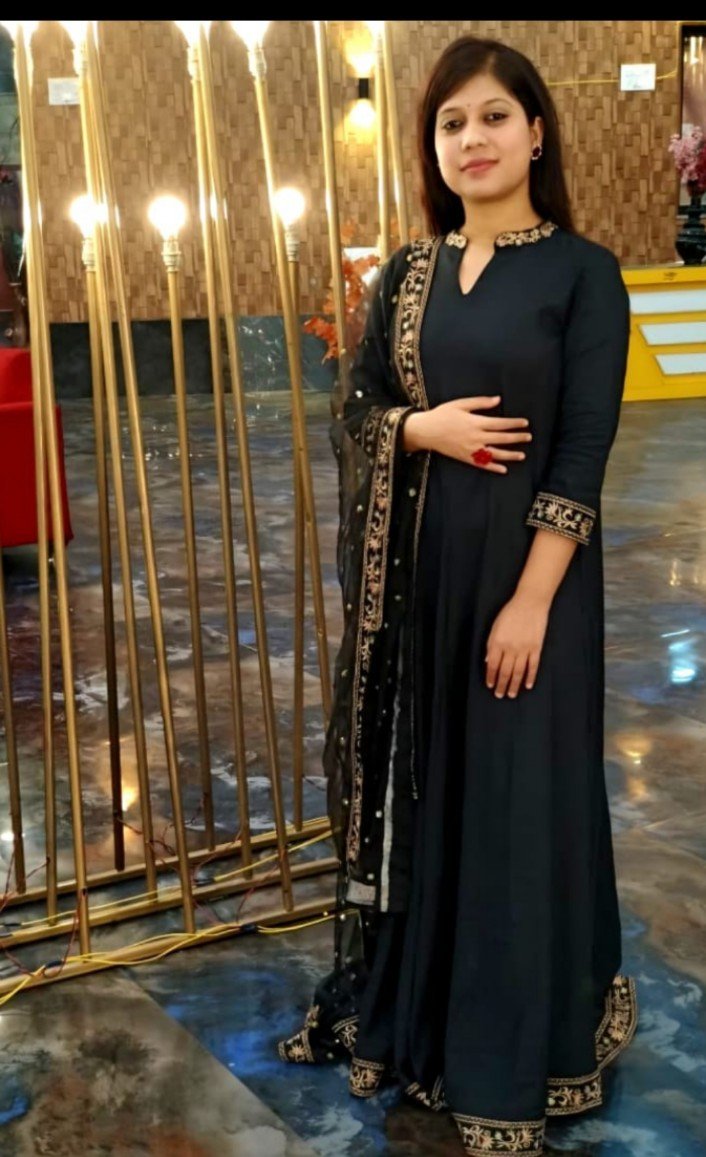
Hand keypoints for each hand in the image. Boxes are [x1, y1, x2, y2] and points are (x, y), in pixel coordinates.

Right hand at [402, 395, 531, 473]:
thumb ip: (480, 402)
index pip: (500, 424)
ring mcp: (471, 450)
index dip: (514, 424)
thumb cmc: (442, 414)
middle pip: (501, 439)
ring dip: (510, 455)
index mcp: (475, 422)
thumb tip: (498, 400)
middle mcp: (476, 437)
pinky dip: (493, 467)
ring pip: (495, 454)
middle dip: (517, 438)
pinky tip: (504, 469)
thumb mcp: (460, 404)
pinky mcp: (466, 458)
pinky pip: (482, 465)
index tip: (525, 423)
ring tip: (522, 455)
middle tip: (528, 437)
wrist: (426, 431)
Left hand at [485, 593, 548, 697]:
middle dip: (502, 685)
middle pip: (505, 672)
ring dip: (514, 685)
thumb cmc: (510, 612)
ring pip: (518, 672)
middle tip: (500, 695)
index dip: (491, 677)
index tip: (490, 686)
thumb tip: (489, 661)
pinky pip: (533, 666)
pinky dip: (530, 677)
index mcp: (498, 642)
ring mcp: (524, 649)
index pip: (493, 665)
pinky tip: (528, 685)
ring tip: (512, 695)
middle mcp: (510, 648)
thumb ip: (491, 645)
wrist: (530, 603)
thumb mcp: (495, 626)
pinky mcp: (536, 648)